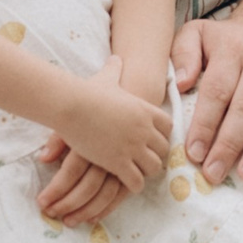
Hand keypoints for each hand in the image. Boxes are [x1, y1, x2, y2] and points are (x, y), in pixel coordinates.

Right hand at [37, 62, 170, 220]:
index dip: (161, 135)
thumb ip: (115, 69)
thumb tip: (116, 58)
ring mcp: (134, 147)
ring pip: (154, 167)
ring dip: (147, 171)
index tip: (153, 140)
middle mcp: (145, 129)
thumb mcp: (107, 78)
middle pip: (164, 149)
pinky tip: (127, 183)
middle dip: (156, 155)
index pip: (168, 127)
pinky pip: (136, 181)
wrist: (73, 105)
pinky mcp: (119, 163)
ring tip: (138, 173)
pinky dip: (134, 184)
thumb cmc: (87, 92)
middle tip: (147, 161)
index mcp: (146, 110)